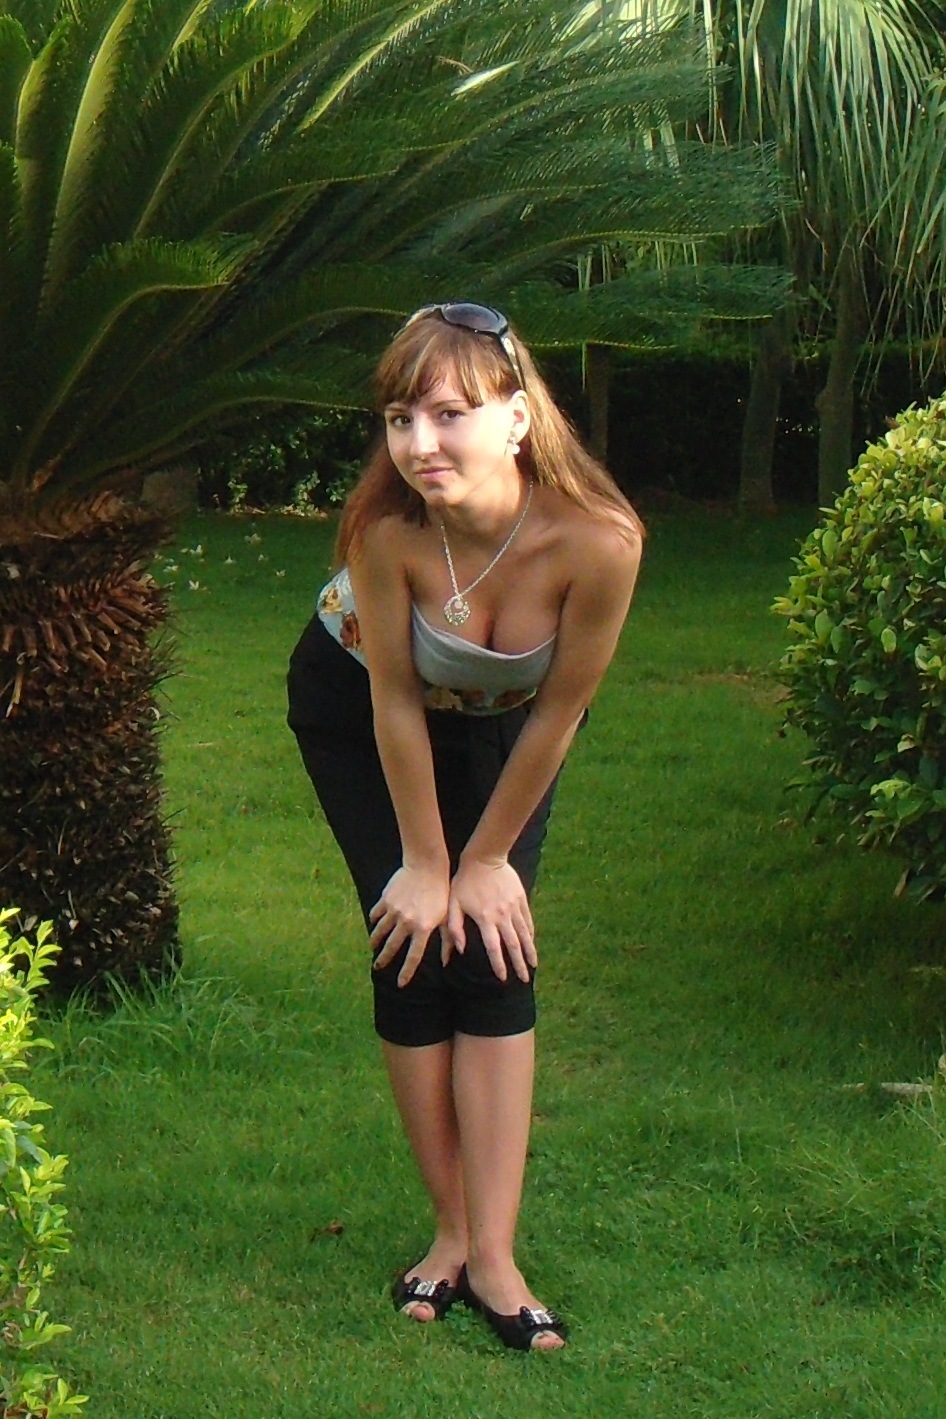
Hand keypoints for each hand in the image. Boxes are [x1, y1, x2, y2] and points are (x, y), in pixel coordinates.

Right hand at [369, 864, 449, 987]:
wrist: (427, 866)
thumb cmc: (442, 891)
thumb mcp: (447, 916)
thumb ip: (447, 939)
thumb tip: (446, 961)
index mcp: (423, 928)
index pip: (413, 956)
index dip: (406, 971)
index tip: (400, 983)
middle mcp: (406, 922)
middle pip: (392, 946)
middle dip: (384, 959)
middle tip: (378, 967)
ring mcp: (394, 910)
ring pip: (380, 931)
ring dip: (375, 941)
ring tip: (372, 947)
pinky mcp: (386, 899)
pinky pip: (376, 913)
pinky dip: (373, 920)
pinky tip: (373, 924)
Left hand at [442, 857, 535, 983]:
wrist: (484, 857)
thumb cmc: (464, 881)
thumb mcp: (453, 904)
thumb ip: (454, 928)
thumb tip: (459, 950)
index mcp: (485, 919)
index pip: (493, 948)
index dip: (498, 965)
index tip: (503, 979)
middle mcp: (502, 915)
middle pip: (513, 945)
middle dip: (519, 964)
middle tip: (524, 979)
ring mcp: (513, 907)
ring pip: (524, 934)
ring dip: (529, 951)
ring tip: (534, 965)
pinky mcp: (520, 898)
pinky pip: (527, 919)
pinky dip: (530, 933)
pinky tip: (532, 942)